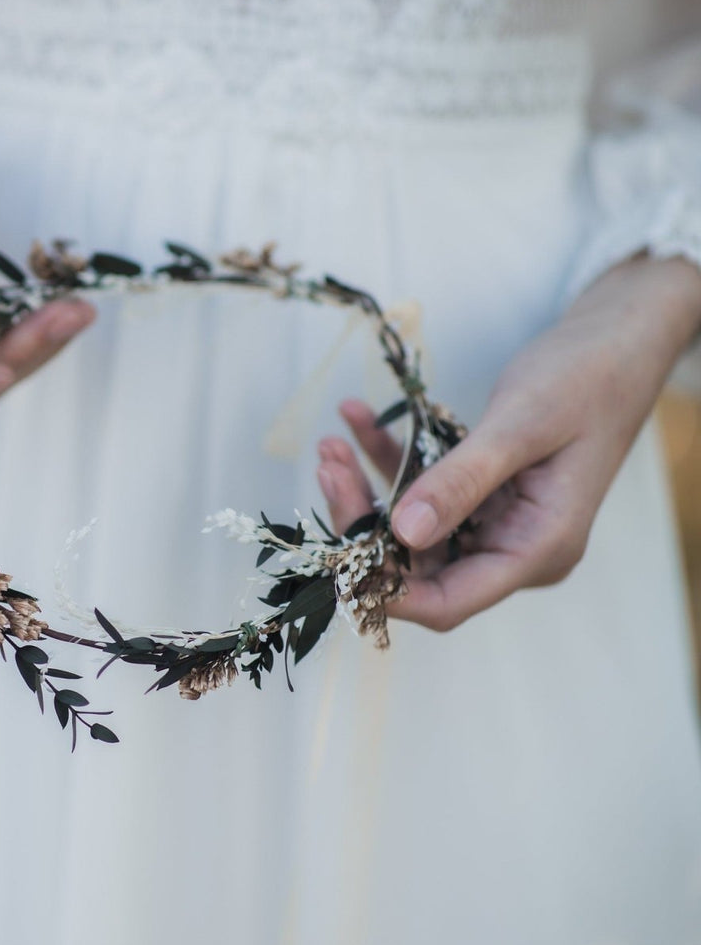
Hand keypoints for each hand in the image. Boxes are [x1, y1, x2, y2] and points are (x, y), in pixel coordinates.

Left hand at [317, 254, 700, 631]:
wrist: (616, 342)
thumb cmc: (586, 379)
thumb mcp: (520, 426)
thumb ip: (462, 480)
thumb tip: (403, 532)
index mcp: (537, 550)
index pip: (447, 602)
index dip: (385, 590)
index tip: (334, 549)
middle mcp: (515, 548)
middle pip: (419, 567)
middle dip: (365, 523)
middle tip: (327, 467)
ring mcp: (498, 523)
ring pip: (413, 529)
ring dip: (369, 489)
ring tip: (331, 445)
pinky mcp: (484, 495)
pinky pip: (425, 492)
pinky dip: (391, 459)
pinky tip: (357, 419)